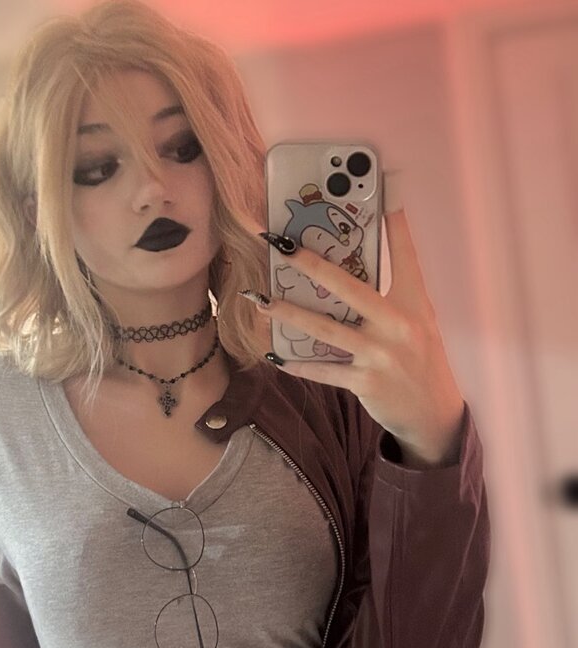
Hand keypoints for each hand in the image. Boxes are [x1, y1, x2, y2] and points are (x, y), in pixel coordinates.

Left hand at [244, 208, 466, 466]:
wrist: (433, 414)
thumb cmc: (419, 360)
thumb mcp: (417, 322)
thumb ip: (391, 295)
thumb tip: (349, 269)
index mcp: (414, 302)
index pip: (403, 253)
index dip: (392, 219)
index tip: (380, 185)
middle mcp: (399, 324)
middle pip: (348, 286)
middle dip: (310, 263)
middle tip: (281, 244)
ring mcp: (381, 354)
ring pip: (325, 328)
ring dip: (289, 313)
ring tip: (261, 299)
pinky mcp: (366, 382)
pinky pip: (323, 370)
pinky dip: (298, 364)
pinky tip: (275, 356)